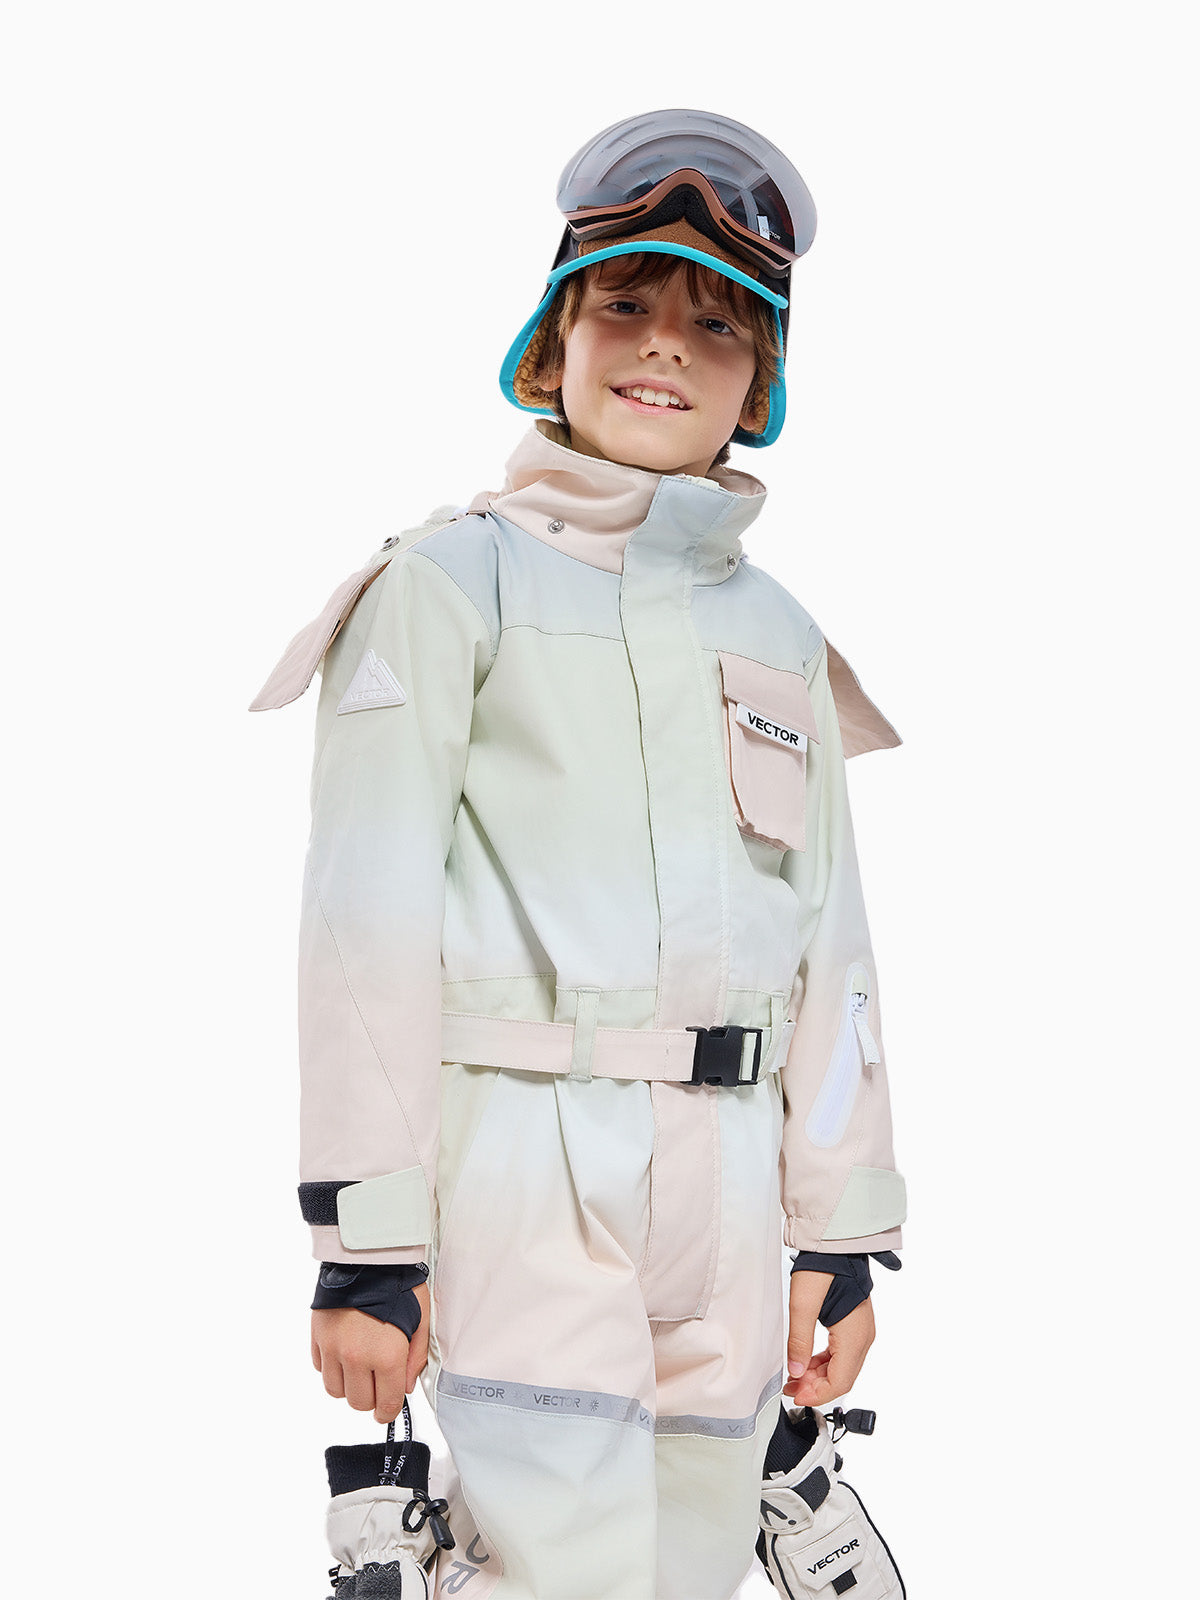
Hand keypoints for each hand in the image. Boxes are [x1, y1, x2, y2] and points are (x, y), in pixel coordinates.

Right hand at [311, 1283, 429, 1423]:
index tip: (387, 1409)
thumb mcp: (422, 1319)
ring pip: (336, 1390)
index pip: (386, 1404)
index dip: (389, 1411)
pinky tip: (344, 1352)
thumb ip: (416, 1358)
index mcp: (387, 1355)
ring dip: (349, 1385)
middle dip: (371, 1398)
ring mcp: (333, 1348)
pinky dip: (332, 1368)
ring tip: (360, 1367)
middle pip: (359, 1402)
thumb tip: (405, 1387)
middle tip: (378, 1384)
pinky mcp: (318, 1337)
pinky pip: (321, 1368)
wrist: (367, 1256)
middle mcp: (357, 1357)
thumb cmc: (399, 1285)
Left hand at [783, 1270, 873, 1406]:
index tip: (796, 1395)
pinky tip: (807, 1362)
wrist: (836, 1245)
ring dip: (819, 1376)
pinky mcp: (855, 1326)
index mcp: (854, 1337)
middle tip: (790, 1386)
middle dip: (815, 1387)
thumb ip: (799, 1342)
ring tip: (794, 1376)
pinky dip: (824, 1363)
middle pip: (842, 1378)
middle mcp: (863, 1338)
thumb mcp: (802, 1304)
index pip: (840, 1382)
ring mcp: (861, 1332)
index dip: (817, 1395)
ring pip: (842, 1368)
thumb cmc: (823, 1268)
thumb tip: (796, 1373)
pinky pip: (842, 1354)